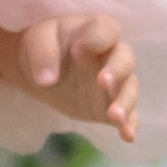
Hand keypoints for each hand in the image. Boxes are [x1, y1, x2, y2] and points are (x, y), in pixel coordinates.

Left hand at [0, 14, 139, 145]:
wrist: (39, 69)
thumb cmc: (41, 46)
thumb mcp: (36, 41)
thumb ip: (42, 54)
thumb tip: (47, 80)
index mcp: (95, 31)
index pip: (106, 30)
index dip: (95, 40)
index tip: (77, 52)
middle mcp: (111, 54)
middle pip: (125, 59)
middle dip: (116, 71)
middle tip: (102, 82)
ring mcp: (114, 81)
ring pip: (129, 87)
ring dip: (125, 102)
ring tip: (114, 116)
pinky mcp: (109, 104)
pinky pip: (127, 113)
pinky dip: (129, 124)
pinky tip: (127, 136)